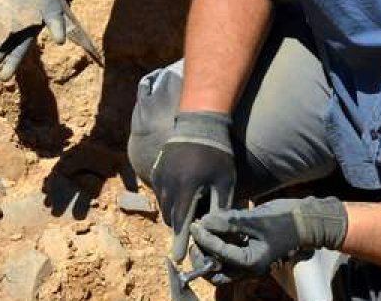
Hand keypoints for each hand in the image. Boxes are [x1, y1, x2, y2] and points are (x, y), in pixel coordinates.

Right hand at [150, 111, 236, 261]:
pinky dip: (168, 201)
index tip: (179, 258)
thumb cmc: (217, 153)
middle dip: (180, 228)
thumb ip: (219, 206)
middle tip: (191, 234)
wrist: (198, 123)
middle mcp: (168, 184)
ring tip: (189, 213)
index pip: (182, 223)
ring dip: (174, 215)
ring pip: (164, 206)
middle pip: (171, 217)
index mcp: (187, 188)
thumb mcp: (224, 181)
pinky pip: (159, 194)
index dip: (181, 242)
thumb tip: (216, 230)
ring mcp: (159, 176)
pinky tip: (181, 198)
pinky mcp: (155, 170)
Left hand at [191, 197, 347, 278]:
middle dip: (201, 255)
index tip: (195, 224)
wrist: (305, 221)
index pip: (218, 254)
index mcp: (251, 263)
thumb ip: (229, 222)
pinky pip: (225, 257)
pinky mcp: (246, 254)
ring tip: (203, 230)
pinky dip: (216, 246)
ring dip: (206, 252)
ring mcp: (247, 263)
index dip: (203, 238)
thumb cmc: (285, 220)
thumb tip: (204, 222)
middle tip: (196, 233)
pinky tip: (215, 227)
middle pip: (214, 272)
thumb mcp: (256, 219)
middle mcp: (248, 268)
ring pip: (217, 267)